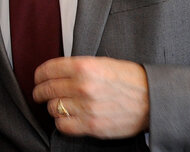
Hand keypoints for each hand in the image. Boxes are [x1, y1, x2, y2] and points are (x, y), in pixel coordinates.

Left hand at [32, 56, 148, 138]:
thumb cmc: (129, 79)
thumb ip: (77, 66)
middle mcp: (83, 86)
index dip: (39, 75)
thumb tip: (55, 71)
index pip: (48, 70)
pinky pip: (63, 126)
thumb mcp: (101, 63)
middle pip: (47, 89)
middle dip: (40, 92)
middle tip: (39, 93)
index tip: (38, 78)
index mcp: (84, 67)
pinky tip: (66, 117)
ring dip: (52, 107)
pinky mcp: (92, 126)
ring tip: (57, 105)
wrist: (152, 99)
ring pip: (53, 108)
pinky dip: (61, 122)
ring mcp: (87, 107)